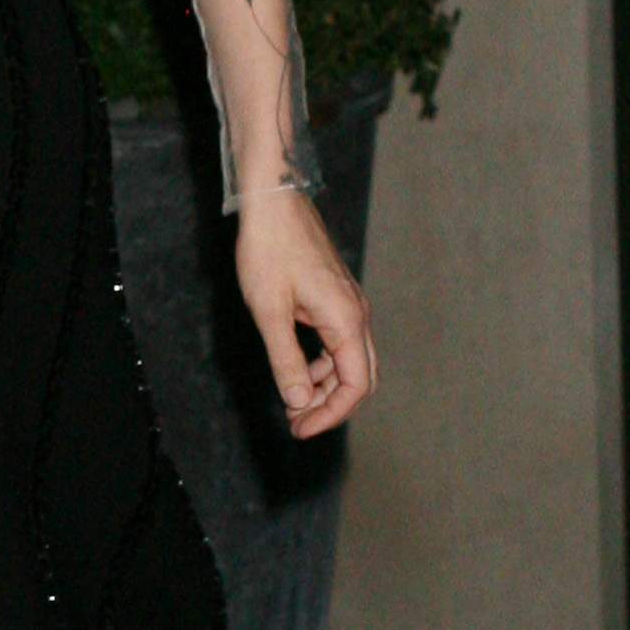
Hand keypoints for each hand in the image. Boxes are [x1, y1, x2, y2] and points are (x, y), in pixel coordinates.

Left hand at [233, 191, 376, 437]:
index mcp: (346, 320)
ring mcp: (349, 305)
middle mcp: (356, 315)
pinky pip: (339, 343)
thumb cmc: (269, 249)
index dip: (330, 415)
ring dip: (325, 387)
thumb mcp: (269, 311)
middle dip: (331, 406)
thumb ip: (285, 360)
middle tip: (296, 423)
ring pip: (350, 362)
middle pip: (360, 378)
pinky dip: (322, 365)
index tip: (299, 428)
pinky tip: (297, 372)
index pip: (355, 386)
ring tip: (292, 404)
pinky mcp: (336, 298)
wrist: (274, 201)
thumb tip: (298, 401)